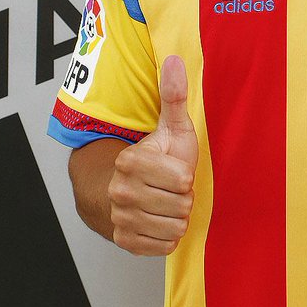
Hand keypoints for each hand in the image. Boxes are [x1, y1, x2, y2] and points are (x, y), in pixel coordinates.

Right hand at [108, 55, 198, 255]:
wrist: (121, 191)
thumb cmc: (156, 158)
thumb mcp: (171, 128)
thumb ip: (174, 97)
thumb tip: (175, 60)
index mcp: (130, 162)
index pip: (182, 180)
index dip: (185, 176)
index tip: (174, 170)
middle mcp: (120, 191)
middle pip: (181, 205)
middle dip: (182, 198)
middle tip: (170, 189)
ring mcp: (120, 218)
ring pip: (175, 227)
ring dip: (176, 217)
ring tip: (166, 203)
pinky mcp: (125, 241)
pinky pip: (165, 246)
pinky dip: (167, 236)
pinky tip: (159, 220)